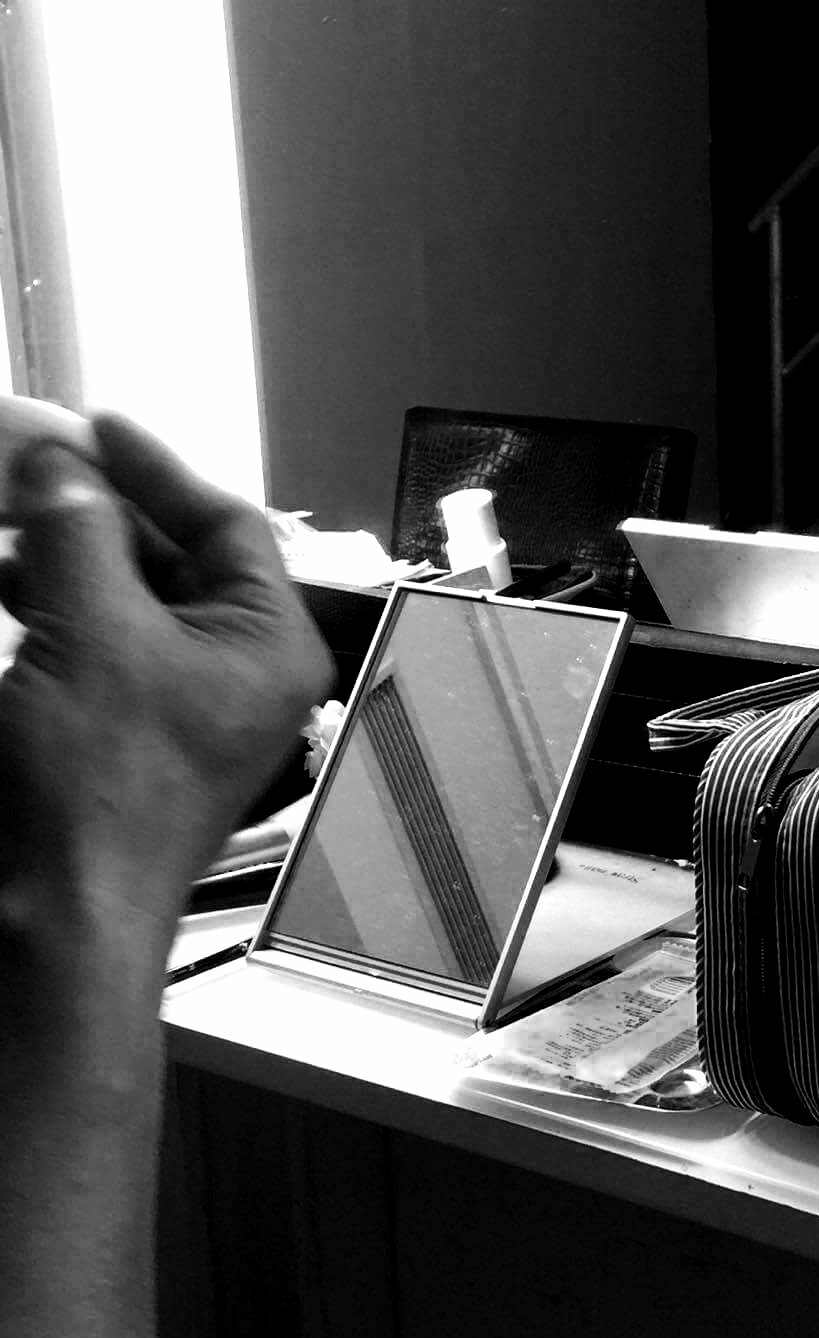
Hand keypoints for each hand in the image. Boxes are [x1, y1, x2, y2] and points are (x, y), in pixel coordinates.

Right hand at [0, 414, 329, 945]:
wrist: (50, 913)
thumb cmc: (98, 785)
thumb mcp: (90, 630)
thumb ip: (78, 532)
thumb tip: (63, 464)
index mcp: (272, 642)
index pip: (230, 523)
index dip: (159, 467)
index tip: (95, 424)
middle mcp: (242, 670)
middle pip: (176, 556)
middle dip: (97, 512)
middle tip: (28, 472)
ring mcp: (184, 706)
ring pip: (128, 599)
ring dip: (63, 556)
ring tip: (0, 527)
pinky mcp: (127, 734)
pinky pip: (98, 646)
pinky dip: (53, 609)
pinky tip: (2, 587)